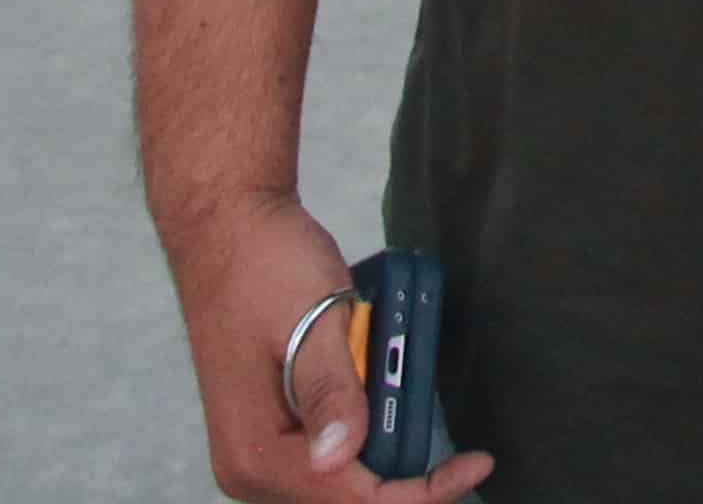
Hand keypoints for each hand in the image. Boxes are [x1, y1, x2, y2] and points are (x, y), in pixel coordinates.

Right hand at [159, 190, 493, 503]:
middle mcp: (249, 466)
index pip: (349, 499)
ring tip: (425, 421)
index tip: (475, 464)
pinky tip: (391, 410)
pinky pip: (328, 457)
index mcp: (255, 451)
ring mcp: (257, 451)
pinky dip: (367, 440)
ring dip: (386, 460)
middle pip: (344, 501)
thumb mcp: (313, 319)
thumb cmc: (267, 265)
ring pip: (339, 485)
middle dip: (405, 480)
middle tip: (460, 454)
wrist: (227, 226)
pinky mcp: (270, 430)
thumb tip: (338, 457)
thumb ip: (331, 391)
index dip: (419, 491)